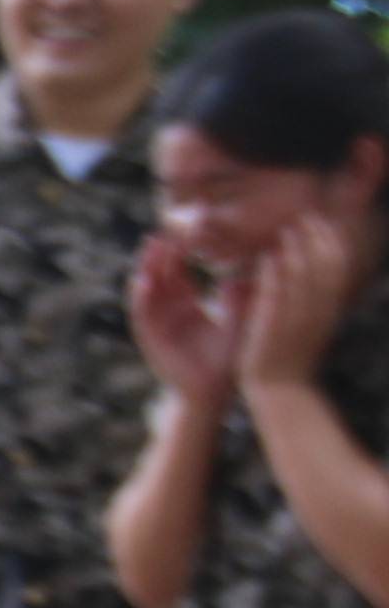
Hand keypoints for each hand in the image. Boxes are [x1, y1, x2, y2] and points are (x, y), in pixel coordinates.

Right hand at [131, 234, 238, 410]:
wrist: (213, 391)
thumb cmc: (227, 357)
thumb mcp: (238, 318)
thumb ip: (240, 294)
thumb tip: (250, 266)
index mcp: (187, 305)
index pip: (178, 271)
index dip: (179, 251)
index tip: (186, 229)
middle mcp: (168, 311)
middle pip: (158, 274)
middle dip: (159, 252)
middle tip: (166, 227)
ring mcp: (157, 324)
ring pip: (146, 289)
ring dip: (146, 267)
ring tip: (152, 245)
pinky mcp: (151, 338)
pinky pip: (141, 314)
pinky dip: (140, 297)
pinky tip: (144, 280)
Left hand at [242, 212, 360, 393]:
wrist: (279, 390)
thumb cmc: (291, 354)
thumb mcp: (312, 323)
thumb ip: (315, 298)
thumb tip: (314, 268)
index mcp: (329, 309)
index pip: (338, 269)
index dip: (333, 242)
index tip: (323, 222)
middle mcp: (318, 313)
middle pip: (325, 268)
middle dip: (318, 239)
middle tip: (306, 217)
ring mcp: (297, 321)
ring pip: (303, 279)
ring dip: (297, 251)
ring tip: (287, 230)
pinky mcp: (272, 330)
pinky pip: (276, 298)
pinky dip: (274, 276)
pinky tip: (268, 258)